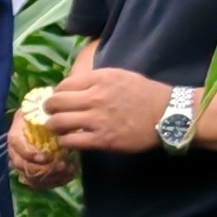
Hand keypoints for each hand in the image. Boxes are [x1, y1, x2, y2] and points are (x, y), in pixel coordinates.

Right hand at [5, 115, 76, 188]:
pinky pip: (40, 184)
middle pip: (24, 167)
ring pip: (32, 178)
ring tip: (69, 170)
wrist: (40, 121)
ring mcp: (23, 165)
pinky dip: (55, 182)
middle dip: (44, 169)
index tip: (46, 157)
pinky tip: (68, 175)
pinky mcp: (32, 174)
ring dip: (52, 178)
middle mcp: (15, 153)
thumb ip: (47, 119)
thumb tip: (61, 125)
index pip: (17, 147)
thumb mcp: (43, 112)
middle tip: (63, 166)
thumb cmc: (42, 116)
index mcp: (15, 136)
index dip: (29, 154)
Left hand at [42, 62, 176, 152]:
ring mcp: (97, 119)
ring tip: (57, 128)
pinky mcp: (102, 140)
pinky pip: (71, 140)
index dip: (57, 94)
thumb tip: (74, 87)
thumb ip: (96, 80)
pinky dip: (65, 141)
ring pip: (58, 122)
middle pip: (55, 102)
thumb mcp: (120, 75)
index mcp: (99, 78)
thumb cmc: (146, 94)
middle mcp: (95, 97)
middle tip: (51, 114)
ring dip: (53, 126)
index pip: (64, 85)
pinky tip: (68, 140)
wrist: (168, 114)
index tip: (58, 100)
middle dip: (49, 109)